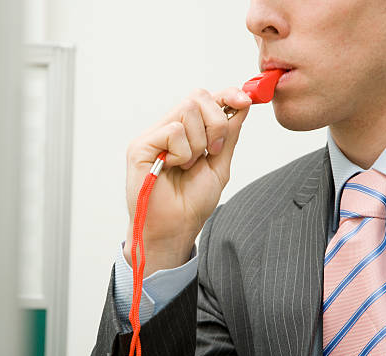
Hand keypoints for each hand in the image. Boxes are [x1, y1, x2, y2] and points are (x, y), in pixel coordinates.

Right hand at [124, 87, 251, 277]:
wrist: (174, 229)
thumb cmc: (191, 204)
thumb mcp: (219, 166)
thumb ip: (228, 136)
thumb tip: (240, 107)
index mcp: (185, 134)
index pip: (204, 100)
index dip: (225, 95)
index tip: (245, 101)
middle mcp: (167, 130)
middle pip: (197, 97)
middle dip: (216, 123)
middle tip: (212, 151)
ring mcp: (153, 137)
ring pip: (187, 111)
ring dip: (199, 143)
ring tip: (188, 165)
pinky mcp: (140, 146)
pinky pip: (173, 131)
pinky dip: (182, 153)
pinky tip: (173, 168)